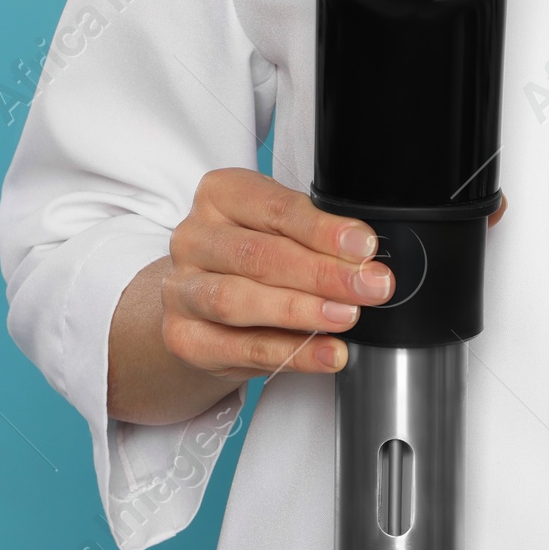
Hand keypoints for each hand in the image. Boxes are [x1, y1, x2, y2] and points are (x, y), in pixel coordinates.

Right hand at [108, 169, 394, 423]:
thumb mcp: (282, 229)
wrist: (201, 302)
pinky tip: (326, 353)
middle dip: (321, 273)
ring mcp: (181, 290)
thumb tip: (363, 256)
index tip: (363, 246)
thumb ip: (317, 236)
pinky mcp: (185, 338)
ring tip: (345, 317)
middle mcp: (193, 238)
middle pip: (257, 255)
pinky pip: (241, 348)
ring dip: (300, 311)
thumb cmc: (252, 256)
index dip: (323, 230)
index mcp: (220, 195)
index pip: (274, 208)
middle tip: (367, 286)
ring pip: (236, 300)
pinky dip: (292, 354)